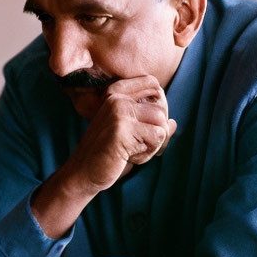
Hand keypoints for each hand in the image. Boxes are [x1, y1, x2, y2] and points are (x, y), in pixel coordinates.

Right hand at [64, 75, 175, 194]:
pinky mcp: (122, 130)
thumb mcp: (130, 133)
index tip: (144, 125)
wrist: (83, 172)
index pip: (152, 84)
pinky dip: (148, 153)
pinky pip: (156, 138)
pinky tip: (128, 157)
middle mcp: (116, 99)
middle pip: (161, 109)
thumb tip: (173, 123)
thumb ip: (150, 124)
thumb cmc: (108, 153)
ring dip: (153, 145)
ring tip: (132, 151)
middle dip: (156, 133)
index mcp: (115, 94)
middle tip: (136, 146)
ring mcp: (118, 113)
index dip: (159, 105)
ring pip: (162, 124)